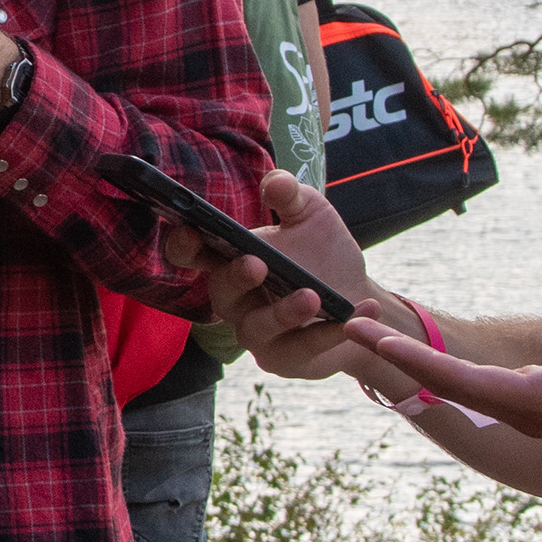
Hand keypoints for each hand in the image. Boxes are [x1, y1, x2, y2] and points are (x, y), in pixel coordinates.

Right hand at [171, 171, 385, 379]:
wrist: (357, 295)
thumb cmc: (323, 253)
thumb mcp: (312, 215)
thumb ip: (292, 196)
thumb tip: (274, 183)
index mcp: (231, 260)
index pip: (194, 254)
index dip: (184, 245)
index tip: (189, 230)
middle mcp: (236, 299)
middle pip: (220, 293)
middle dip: (235, 278)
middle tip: (257, 264)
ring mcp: (257, 332)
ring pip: (257, 328)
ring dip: (282, 313)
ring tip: (311, 296)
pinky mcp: (285, 358)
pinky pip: (299, 350)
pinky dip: (328, 333)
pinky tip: (357, 311)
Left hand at [362, 310, 541, 445]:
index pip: (469, 383)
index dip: (420, 361)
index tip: (378, 339)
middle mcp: (531, 411)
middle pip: (451, 386)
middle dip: (400, 357)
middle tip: (348, 325)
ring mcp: (531, 409)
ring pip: (459, 388)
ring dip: (414, 362)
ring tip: (366, 330)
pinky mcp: (536, 400)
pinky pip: (475, 386)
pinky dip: (439, 366)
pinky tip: (414, 350)